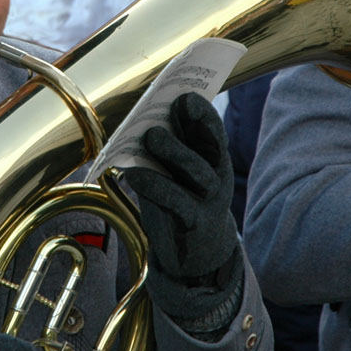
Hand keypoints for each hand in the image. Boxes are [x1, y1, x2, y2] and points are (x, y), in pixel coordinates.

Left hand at [125, 92, 242, 319]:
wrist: (197, 256)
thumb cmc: (183, 203)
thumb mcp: (177, 173)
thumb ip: (168, 149)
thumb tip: (143, 118)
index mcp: (214, 160)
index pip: (214, 131)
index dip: (203, 112)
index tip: (186, 93)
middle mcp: (217, 177)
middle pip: (212, 147)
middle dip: (197, 124)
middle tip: (175, 104)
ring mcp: (209, 201)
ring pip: (198, 172)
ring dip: (175, 152)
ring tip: (151, 135)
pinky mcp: (194, 223)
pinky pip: (176, 202)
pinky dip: (155, 186)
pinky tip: (133, 175)